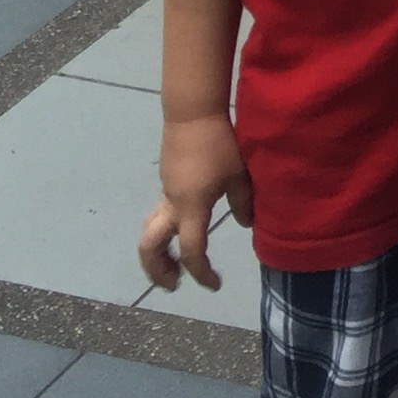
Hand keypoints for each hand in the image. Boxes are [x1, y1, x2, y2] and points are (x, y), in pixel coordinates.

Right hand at [139, 109, 251, 291]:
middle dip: (158, 271)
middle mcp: (172, 206)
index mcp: (191, 208)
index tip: (216, 284)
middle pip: (150, 248)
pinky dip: (165, 233)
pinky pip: (159, 216)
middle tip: (176, 283)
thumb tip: (247, 225)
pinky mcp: (167, 180)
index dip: (202, 273)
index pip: (192, 252)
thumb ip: (243, 203)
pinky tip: (183, 228)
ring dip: (158, 254)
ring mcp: (166, 192)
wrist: (193, 112)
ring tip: (176, 265)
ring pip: (150, 233)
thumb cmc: (219, 143)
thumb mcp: (239, 174)